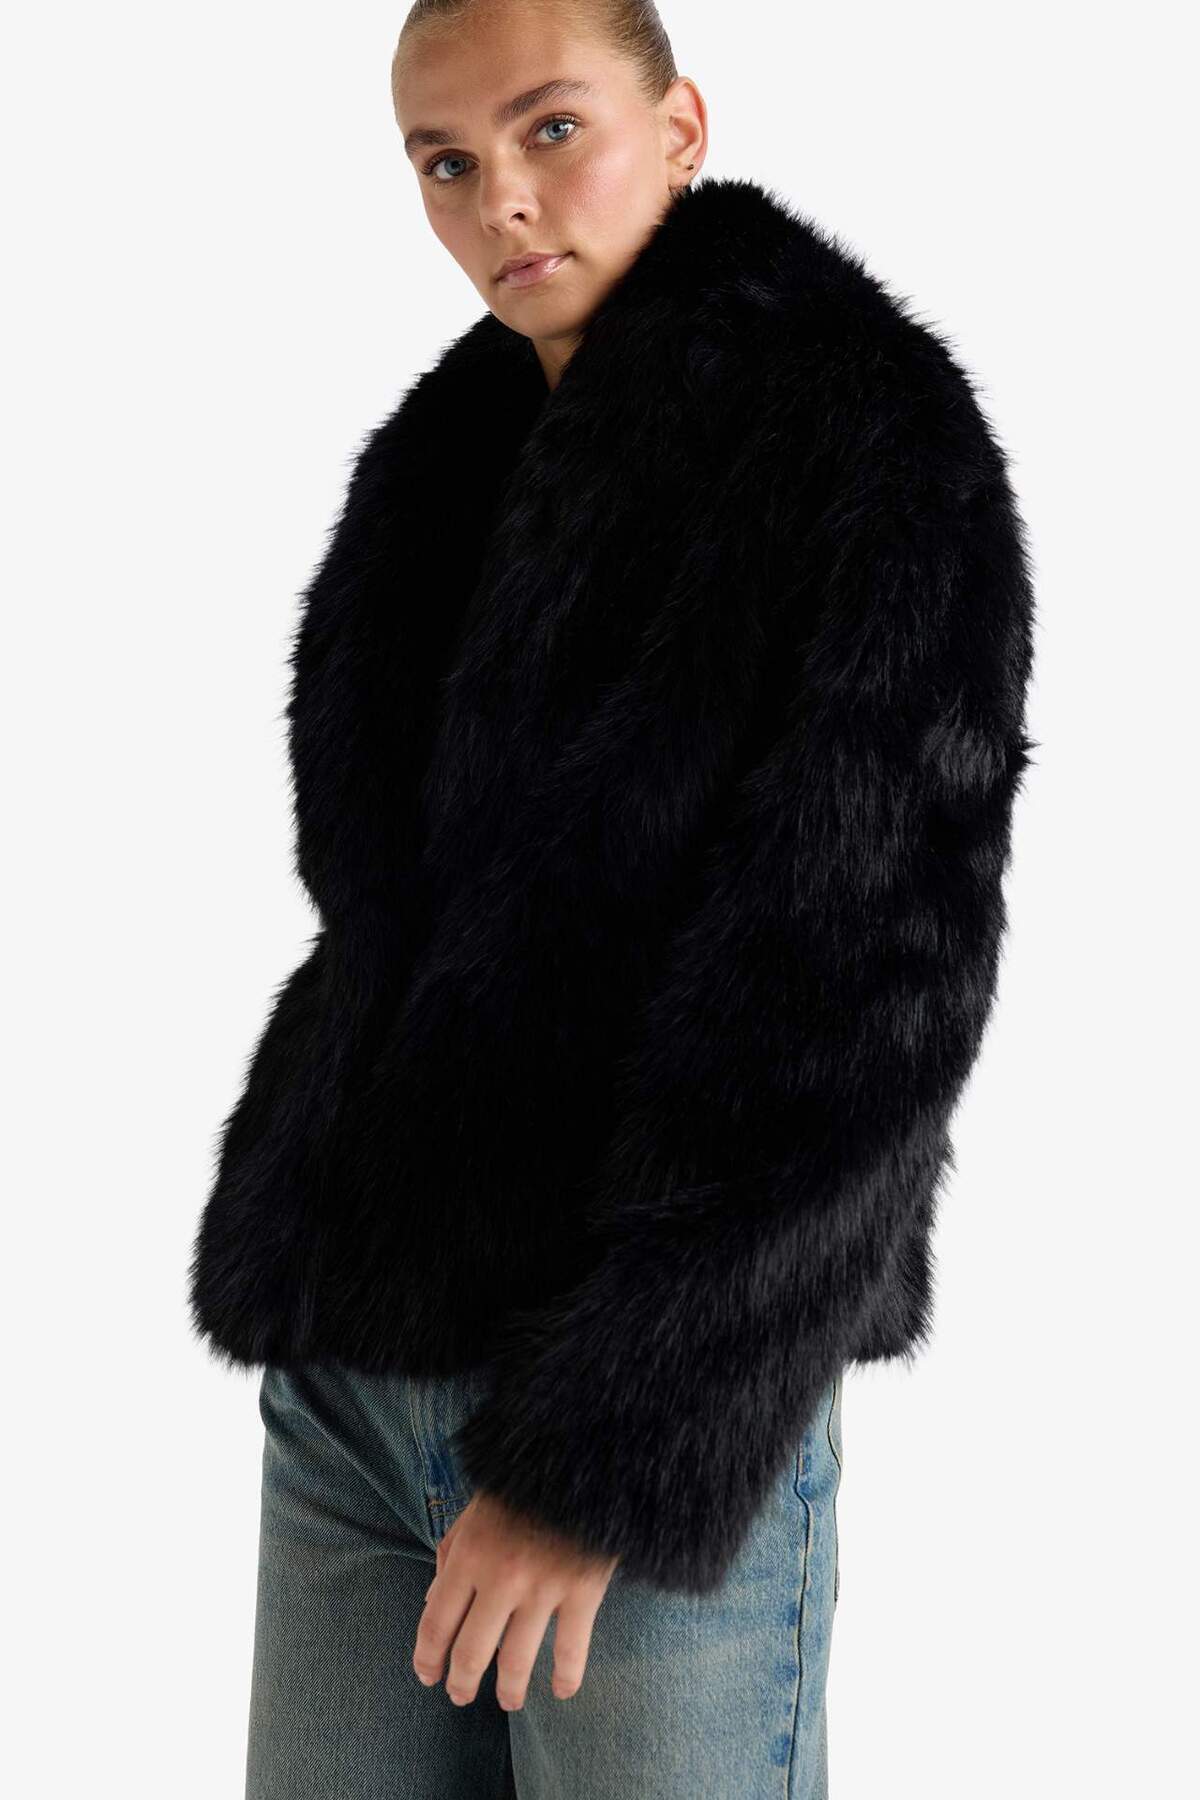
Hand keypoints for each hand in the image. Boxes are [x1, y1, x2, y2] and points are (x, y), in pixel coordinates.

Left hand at [412, 1490, 619, 1710]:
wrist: (582, 1461)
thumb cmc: (520, 1486)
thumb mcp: (474, 1512)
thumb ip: (450, 1555)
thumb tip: (431, 1603)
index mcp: (469, 1555)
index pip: (437, 1623)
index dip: (428, 1658)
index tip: (428, 1676)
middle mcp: (500, 1578)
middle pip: (472, 1652)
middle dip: (462, 1683)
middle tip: (461, 1696)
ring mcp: (543, 1588)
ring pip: (516, 1662)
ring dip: (508, 1691)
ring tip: (507, 1701)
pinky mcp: (583, 1592)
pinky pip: (571, 1650)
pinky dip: (566, 1677)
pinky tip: (562, 1691)